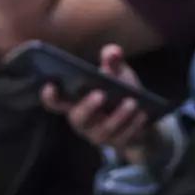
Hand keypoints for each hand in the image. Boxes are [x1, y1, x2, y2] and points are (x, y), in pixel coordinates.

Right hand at [41, 45, 160, 166]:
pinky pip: (123, 136)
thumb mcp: (118, 74)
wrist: (144, 116)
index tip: (50, 86)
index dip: (50, 97)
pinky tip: (142, 113)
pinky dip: (134, 124)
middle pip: (79, 118)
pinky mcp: (117, 143)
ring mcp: (99, 134)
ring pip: (104, 129)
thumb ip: (113, 62)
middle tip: (100, 94)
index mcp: (76, 102)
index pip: (56, 103)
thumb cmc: (122, 92)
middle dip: (88, 107)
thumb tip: (114, 51)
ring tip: (132, 102)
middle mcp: (83, 120)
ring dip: (118, 115)